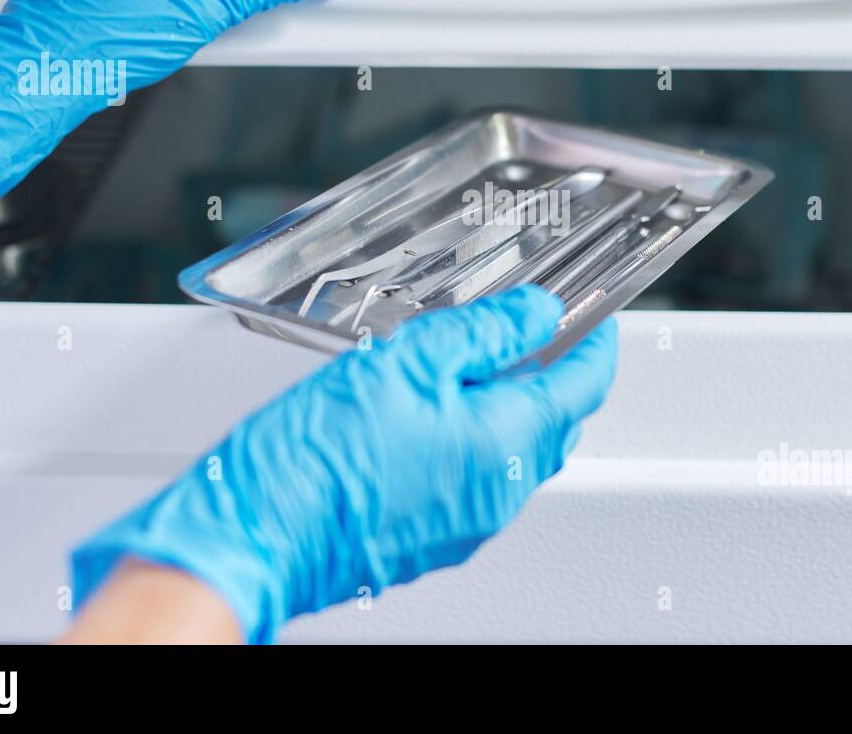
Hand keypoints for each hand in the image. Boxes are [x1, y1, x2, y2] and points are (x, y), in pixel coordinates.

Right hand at [70, 286, 617, 642]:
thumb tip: (538, 313)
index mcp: (506, 442)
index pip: (584, 385)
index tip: (594, 317)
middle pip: (554, 422)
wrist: (256, 535)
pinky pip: (476, 481)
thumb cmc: (318, 456)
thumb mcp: (408, 361)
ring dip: (510, 407)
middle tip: (531, 332)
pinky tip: (430, 416)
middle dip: (553, 373)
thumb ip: (486, 332)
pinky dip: (474, 441)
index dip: (596, 342)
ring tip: (469, 366)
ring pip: (514, 453)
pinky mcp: (432, 537)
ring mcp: (467, 522)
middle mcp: (498, 492)